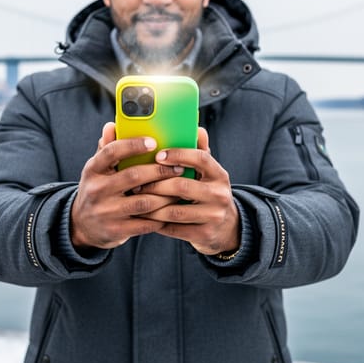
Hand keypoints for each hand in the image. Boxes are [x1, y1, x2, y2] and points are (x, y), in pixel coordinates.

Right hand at [70, 122, 185, 250]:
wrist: (82, 225)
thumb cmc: (98, 189)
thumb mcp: (97, 169)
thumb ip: (107, 148)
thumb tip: (112, 125)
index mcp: (93, 169)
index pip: (112, 152)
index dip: (133, 145)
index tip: (154, 142)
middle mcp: (97, 190)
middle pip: (134, 176)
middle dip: (160, 171)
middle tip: (178, 167)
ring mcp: (106, 212)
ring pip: (144, 202)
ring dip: (166, 195)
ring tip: (180, 188)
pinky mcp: (116, 231)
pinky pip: (145, 223)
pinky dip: (161, 216)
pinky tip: (172, 209)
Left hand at [135, 127, 239, 255]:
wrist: (226, 228)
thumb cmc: (208, 193)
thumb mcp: (208, 174)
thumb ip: (200, 152)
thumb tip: (197, 128)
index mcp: (219, 174)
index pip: (201, 158)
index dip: (178, 155)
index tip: (158, 155)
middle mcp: (219, 194)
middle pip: (183, 186)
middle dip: (156, 184)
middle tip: (137, 184)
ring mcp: (214, 216)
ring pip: (175, 210)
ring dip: (152, 206)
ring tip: (137, 201)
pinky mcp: (205, 234)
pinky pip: (174, 228)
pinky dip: (157, 223)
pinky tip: (145, 217)